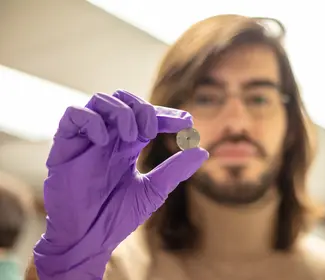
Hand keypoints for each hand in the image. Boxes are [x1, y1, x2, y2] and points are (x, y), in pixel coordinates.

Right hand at [33, 90, 207, 278]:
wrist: (87, 240)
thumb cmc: (116, 217)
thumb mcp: (152, 191)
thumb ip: (174, 170)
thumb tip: (203, 151)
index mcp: (126, 147)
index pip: (147, 119)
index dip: (167, 116)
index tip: (188, 122)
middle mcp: (108, 139)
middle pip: (123, 101)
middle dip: (143, 108)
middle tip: (154, 129)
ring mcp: (86, 141)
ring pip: (100, 102)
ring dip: (121, 112)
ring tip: (134, 136)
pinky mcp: (65, 147)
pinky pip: (73, 116)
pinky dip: (91, 120)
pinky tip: (105, 140)